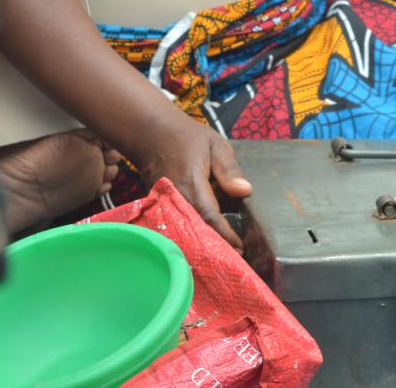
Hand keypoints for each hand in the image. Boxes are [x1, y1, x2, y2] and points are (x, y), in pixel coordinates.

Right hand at [131, 114, 252, 251]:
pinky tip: (200, 248)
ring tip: (220, 260)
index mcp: (191, 183)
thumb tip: (245, 191)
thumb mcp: (215, 145)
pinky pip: (173, 228)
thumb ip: (229, 169)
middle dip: (214, 248)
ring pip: (182, 233)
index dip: (224, 235)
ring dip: (200, 246)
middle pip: (194, 230)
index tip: (239, 248)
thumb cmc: (187, 138)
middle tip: (233, 261)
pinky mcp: (156, 208)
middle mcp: (174, 199)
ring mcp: (162, 205)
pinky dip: (187, 239)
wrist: (150, 134)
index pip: (209, 216)